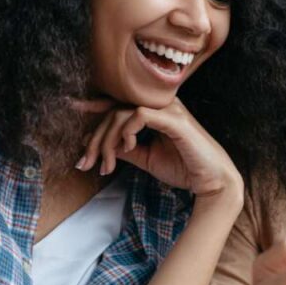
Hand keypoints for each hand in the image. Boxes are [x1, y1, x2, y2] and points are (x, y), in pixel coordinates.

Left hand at [71, 98, 242, 201]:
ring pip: (122, 113)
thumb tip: (102, 145)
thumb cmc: (185, 168)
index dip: (96, 104)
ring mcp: (169, 110)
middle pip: (115, 110)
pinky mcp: (174, 120)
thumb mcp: (147, 158)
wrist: (212, 181)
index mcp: (156, 112)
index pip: (120, 102)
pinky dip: (127, 131)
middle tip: (86, 162)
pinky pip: (139, 115)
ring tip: (108, 164)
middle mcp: (161, 105)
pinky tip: (128, 148)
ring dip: (108, 140)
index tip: (73, 107)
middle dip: (96, 138)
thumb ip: (127, 149)